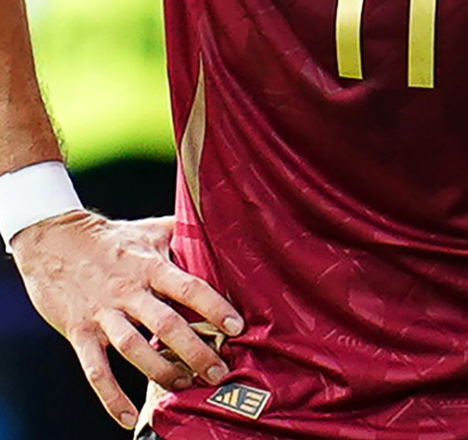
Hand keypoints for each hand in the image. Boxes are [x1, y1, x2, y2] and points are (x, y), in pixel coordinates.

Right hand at [10, 212, 242, 429]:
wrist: (54, 240)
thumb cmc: (111, 237)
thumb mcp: (150, 230)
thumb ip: (184, 233)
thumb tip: (220, 226)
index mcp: (150, 266)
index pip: (189, 287)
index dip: (214, 307)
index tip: (237, 327)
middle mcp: (129, 291)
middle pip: (166, 324)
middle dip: (195, 351)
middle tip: (218, 370)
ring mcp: (102, 313)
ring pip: (133, 349)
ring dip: (160, 371)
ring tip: (184, 385)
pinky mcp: (79, 331)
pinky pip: (95, 370)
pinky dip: (111, 397)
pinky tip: (127, 418)